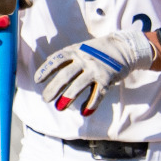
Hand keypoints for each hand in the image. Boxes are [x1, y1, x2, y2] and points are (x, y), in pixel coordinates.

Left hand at [34, 29, 155, 114]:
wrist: (124, 48)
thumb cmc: (97, 50)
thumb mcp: (80, 48)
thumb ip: (66, 56)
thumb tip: (46, 64)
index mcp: (75, 51)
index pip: (57, 60)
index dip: (46, 70)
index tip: (37, 81)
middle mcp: (85, 59)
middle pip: (65, 75)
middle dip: (54, 88)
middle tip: (46, 99)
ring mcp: (96, 69)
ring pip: (79, 85)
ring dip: (68, 98)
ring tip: (59, 107)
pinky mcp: (107, 78)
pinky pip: (98, 94)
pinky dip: (91, 104)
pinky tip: (85, 112)